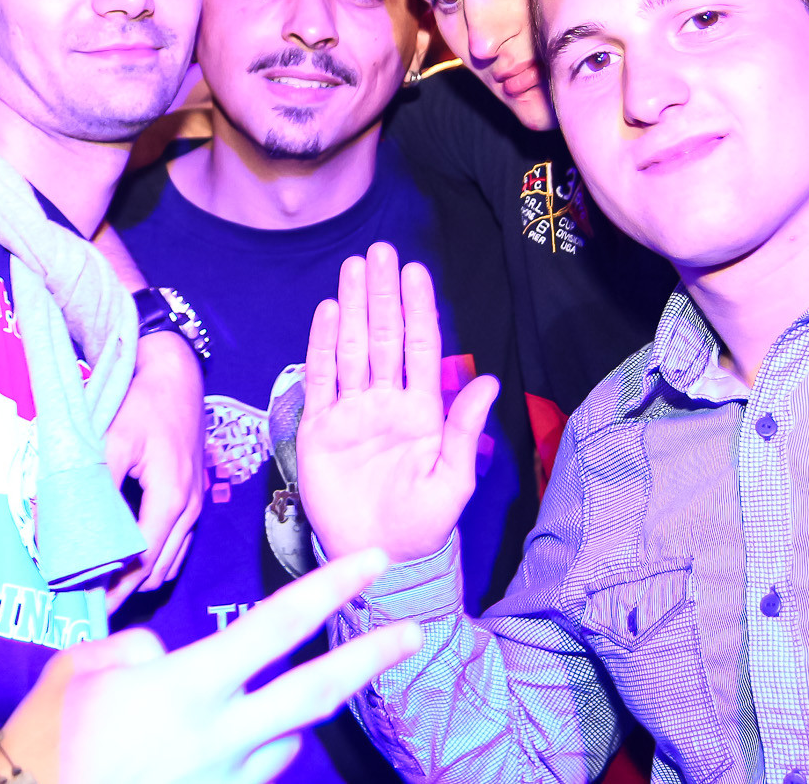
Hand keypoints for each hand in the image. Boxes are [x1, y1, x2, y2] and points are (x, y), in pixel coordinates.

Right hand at [0, 548, 420, 783]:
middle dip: (371, 659)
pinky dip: (258, 750)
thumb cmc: (51, 742)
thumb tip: (165, 658)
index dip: (332, 587)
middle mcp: (222, 736)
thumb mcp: (84, 671)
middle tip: (413, 632)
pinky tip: (228, 743)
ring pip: (289, 737)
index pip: (279, 625)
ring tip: (255, 699)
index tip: (373, 560)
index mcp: (190, 687)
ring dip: (289, 713)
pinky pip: (259, 772)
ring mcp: (227, 781)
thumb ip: (136, 651)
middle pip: (318, 692)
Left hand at [104, 329, 204, 610]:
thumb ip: (89, 484)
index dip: (113, 586)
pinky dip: (153, 562)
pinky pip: (176, 547)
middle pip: (156, 570)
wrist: (177, 377)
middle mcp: (189, 510)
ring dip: (138, 579)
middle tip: (88, 604)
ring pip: (168, 563)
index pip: (141, 561)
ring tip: (102, 589)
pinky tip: (127, 563)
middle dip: (124, 590)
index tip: (85, 603)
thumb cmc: (144, 404)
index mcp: (171, 499)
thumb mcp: (112, 438)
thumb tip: (58, 525)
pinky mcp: (193, 500)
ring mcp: (195, 507)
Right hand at [297, 243, 498, 563]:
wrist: (378, 558)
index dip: (418, 308)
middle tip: (380, 251)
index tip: (414, 271)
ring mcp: (351, 412)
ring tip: (354, 268)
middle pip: (384, 336)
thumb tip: (489, 381)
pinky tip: (329, 312)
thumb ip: (464, 430)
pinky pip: (321, 378)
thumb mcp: (453, 482)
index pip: (421, 348)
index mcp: (422, 411)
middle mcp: (385, 402)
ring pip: (353, 348)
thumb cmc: (423, 525)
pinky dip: (323, 344)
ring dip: (354, 307)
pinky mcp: (320, 428)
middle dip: (383, 293)